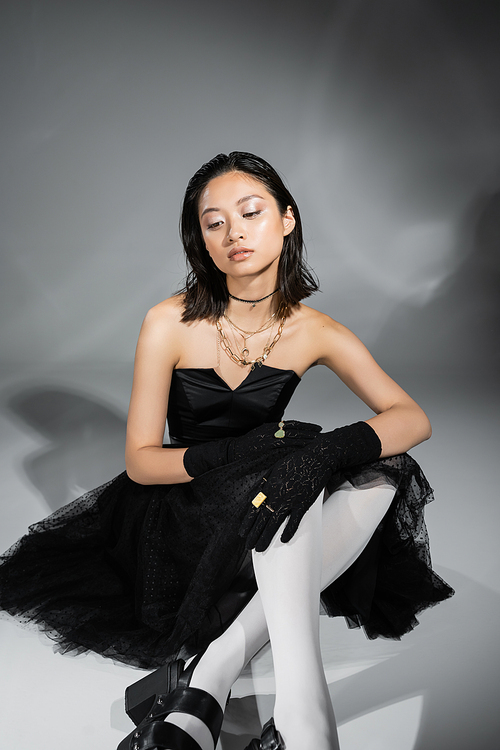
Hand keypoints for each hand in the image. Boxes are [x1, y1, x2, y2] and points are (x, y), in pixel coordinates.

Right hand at [183, 420, 320, 477]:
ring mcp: (271, 437)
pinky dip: (297, 445)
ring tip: (318, 439)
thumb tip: (282, 437)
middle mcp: (272, 429)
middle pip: (295, 428)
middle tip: (321, 431)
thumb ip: (271, 436)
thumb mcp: (259, 438)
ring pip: (293, 436)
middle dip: (309, 430)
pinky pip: (286, 445)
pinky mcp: (269, 446)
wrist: (232, 452)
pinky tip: (306, 447)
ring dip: (306, 437)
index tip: (315, 428)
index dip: (304, 426)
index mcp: (270, 426)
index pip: (291, 424)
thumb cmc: (245, 447)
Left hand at [240, 421, 381, 550]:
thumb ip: (264, 482)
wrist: (316, 458)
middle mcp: (277, 495)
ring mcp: (290, 500)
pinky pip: (295, 521)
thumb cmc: (296, 462)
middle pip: (262, 519)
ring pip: (275, 523)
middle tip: (248, 547)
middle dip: (253, 535)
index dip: (247, 522)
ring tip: (260, 549)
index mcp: (269, 486)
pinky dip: (289, 531)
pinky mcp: (304, 503)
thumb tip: (254, 494)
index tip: (242, 533)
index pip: (254, 508)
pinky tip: (283, 541)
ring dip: (266, 537)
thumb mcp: (275, 468)